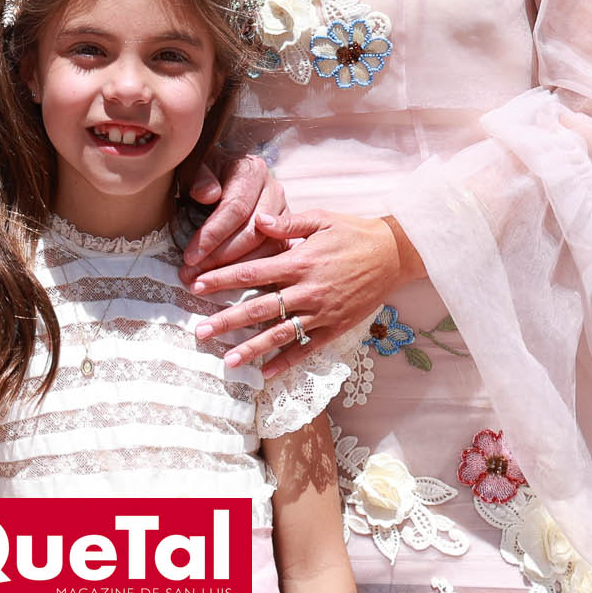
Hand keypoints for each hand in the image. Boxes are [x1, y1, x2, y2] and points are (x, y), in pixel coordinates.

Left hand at [181, 153, 287, 279]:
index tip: (189, 257)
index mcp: (254, 172)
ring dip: (233, 273)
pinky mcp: (285, 235)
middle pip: (252, 233)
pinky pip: (272, 260)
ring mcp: (283, 215)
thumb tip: (206, 194)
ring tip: (202, 284)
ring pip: (266, 251)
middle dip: (219, 259)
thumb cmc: (207, 174)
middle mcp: (274, 192)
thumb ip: (200, 177)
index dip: (212, 235)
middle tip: (192, 276)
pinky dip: (249, 277)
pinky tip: (226, 287)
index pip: (235, 208)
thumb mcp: (198, 167)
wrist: (225, 175)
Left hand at [189, 206, 412, 374]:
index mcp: (300, 262)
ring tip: (228, 360)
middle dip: (227, 320)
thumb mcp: (322, 219)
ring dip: (252, 348)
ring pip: (280, 334)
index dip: (222, 279)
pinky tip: (267, 373)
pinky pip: (307, 348)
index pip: (252, 272)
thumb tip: (258, 220)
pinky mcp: (335, 327)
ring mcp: (321, 312)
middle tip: (201, 331)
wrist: (394, 254)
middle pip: (259, 308)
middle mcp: (307, 290)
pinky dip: (287, 362)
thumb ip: (288, 223)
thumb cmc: (354, 233)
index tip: (197, 285)